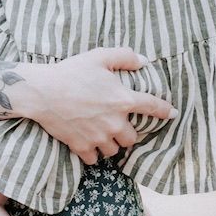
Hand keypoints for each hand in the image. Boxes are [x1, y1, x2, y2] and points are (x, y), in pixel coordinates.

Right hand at [19, 48, 175, 165]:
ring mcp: (99, 137)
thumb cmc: (71, 71)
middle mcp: (115, 122)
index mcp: (123, 100)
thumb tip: (144, 61)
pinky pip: (94, 159)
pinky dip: (92, 154)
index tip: (173, 114)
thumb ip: (124, 57)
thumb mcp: (99, 56)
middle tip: (115, 125)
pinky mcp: (82, 147)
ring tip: (100, 135)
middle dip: (126, 133)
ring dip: (110, 144)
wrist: (43, 92)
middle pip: (132, 138)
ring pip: (114, 150)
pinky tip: (87, 144)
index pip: (153, 107)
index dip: (165, 111)